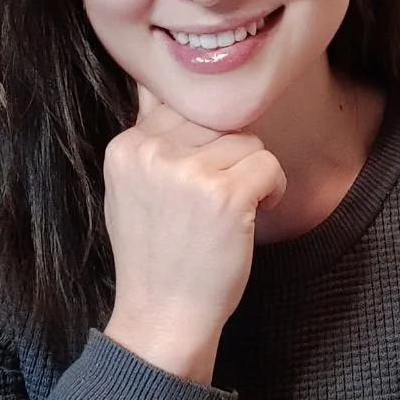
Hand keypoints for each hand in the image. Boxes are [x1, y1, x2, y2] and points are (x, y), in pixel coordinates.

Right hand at [102, 86, 285, 381]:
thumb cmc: (155, 256)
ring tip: (231, 211)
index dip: (202, 145)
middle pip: (217, 120)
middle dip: (227, 156)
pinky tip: (256, 213)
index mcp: (125, 146)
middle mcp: (152, 152)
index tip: (196, 185)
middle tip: (217, 201)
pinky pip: (268, 164)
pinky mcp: (225, 195)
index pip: (182, 107)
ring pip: (247, 140)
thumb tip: (156, 79)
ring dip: (251, 173)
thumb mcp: (131, 188)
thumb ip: (148, 137)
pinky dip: (273, 188)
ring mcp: (188, 172)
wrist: (162, 319)